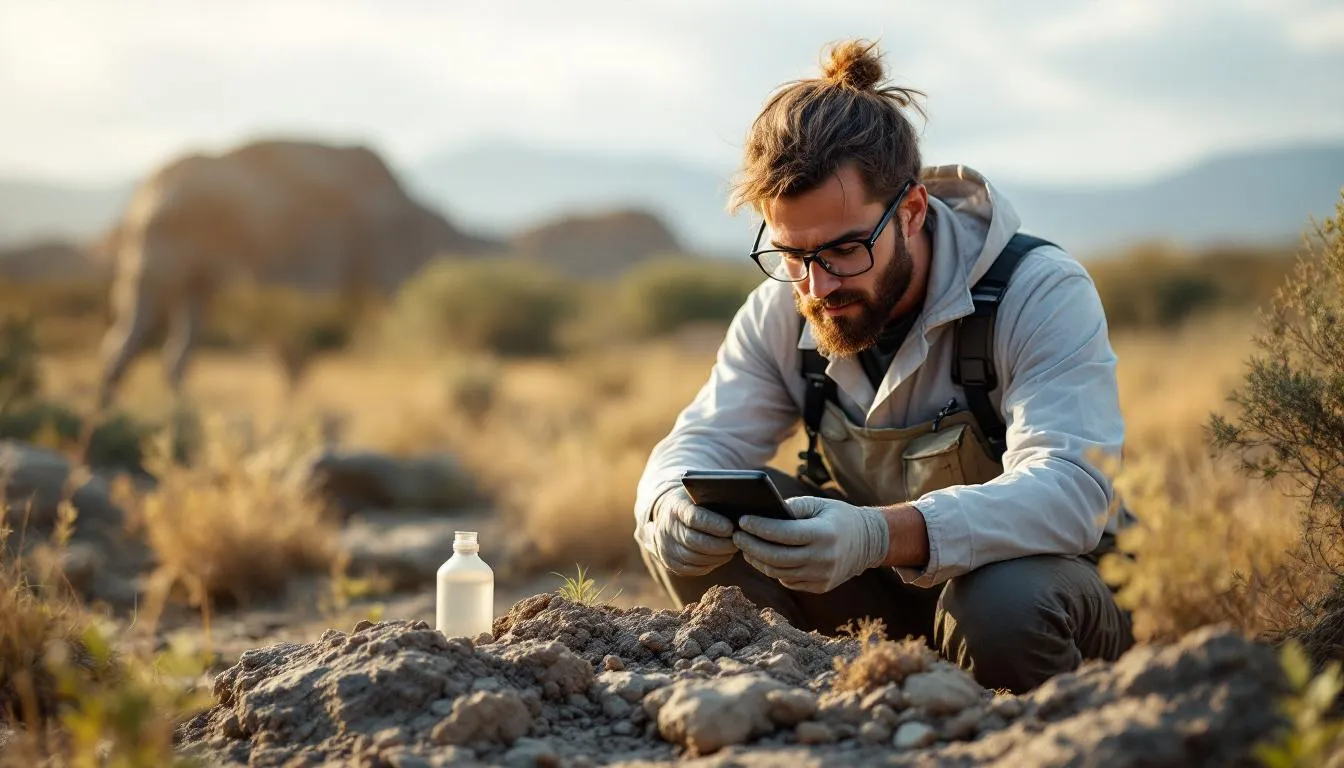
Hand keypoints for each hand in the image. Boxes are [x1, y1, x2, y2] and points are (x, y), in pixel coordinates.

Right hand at [648, 487, 738, 575]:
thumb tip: (737, 505)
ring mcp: (667, 547)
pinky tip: (720, 558)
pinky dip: (709, 565)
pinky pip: (691, 569)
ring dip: (717, 557)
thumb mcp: (698, 495)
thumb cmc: (693, 504)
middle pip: (694, 541)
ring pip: (694, 558)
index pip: (694, 518)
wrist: (667, 517)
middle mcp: (668, 528)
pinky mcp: (670, 562)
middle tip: (737, 544)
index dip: (713, 524)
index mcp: (676, 508)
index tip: (731, 528)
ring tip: (732, 551)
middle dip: (719, 545)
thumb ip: (712, 499)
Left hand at [733, 496, 888, 592]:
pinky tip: (762, 557)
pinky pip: (788, 581)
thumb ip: (792, 507)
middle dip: (752, 546)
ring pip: (779, 572)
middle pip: (777, 557)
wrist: (868, 542)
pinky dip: (773, 569)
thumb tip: (762, 513)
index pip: (784, 534)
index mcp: (824, 534)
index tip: (741, 520)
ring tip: (745, 546)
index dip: (760, 527)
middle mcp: (824, 558)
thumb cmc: (837, 517)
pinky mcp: (819, 587)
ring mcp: (822, 576)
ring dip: (758, 560)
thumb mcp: (819, 505)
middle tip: (736, 535)